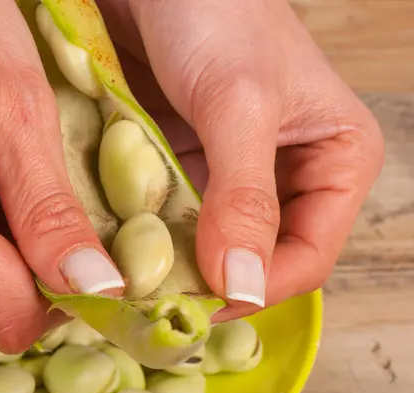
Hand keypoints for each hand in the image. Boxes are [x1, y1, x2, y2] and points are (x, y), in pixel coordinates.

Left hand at [97, 0, 383, 320]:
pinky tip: (116, 241)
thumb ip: (245, 196)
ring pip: (206, 242)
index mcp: (335, 161)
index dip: (256, 289)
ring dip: (170, 261)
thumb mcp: (240, 105)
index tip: (199, 305)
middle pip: (253, 257)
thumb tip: (242, 284)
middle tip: (156, 301)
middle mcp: (288, 174)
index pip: (306, 257)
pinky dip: (145, 232)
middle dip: (208, 280)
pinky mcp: (186, 163)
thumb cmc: (217, 14)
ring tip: (130, 279)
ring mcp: (231, 173)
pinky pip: (170, 214)